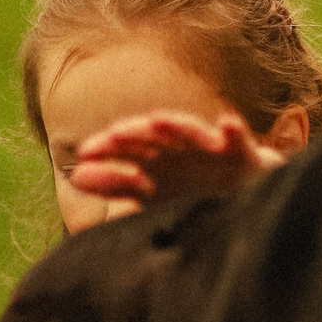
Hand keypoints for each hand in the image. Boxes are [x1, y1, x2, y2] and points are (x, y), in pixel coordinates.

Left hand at [70, 111, 285, 211]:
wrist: (247, 201)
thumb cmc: (195, 192)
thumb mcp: (152, 194)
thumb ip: (115, 185)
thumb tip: (74, 177)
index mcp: (158, 158)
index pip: (127, 148)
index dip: (107, 149)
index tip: (84, 155)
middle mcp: (182, 149)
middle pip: (155, 135)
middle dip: (135, 133)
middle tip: (113, 134)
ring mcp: (212, 149)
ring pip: (192, 133)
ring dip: (177, 125)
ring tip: (159, 121)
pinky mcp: (243, 155)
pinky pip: (238, 141)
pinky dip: (233, 132)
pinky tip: (227, 125)